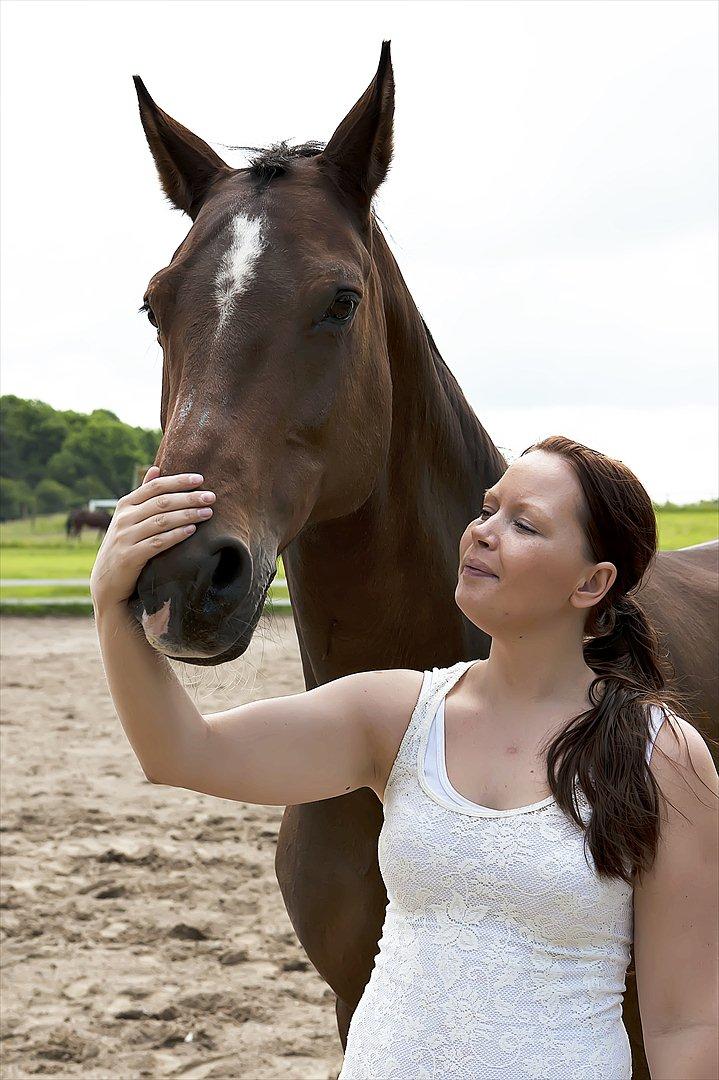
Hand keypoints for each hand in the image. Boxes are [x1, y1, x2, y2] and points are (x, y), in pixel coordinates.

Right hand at [89, 466, 215, 612]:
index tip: (200, 479)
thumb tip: (156, 468)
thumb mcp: (128, 518)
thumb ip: (143, 495)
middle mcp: (123, 518)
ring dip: (187, 515)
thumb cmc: (124, 545)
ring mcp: (125, 537)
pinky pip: (157, 543)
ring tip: (208, 512)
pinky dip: (176, 535)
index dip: (178, 481)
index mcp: (125, 505)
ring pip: (161, 521)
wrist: (106, 582)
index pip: (155, 487)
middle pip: (161, 502)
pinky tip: (192, 531)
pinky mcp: (130, 557)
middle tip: (211, 497)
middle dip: (189, 498)